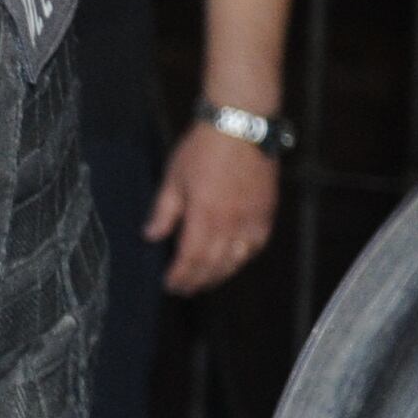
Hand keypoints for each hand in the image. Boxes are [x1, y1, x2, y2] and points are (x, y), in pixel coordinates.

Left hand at [151, 126, 278, 294]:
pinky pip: (257, 245)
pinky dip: (244, 258)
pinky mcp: (266, 212)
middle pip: (215, 264)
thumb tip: (151, 236)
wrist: (240, 128)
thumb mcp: (173, 179)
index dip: (181, 275)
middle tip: (185, 289)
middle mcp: (231, 224)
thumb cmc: (202, 150)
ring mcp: (252, 220)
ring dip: (220, 274)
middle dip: (198, 280)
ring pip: (238, 259)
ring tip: (205, 281)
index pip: (191, 258)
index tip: (170, 285)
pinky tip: (234, 262)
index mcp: (205, 216)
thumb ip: (164, 212)